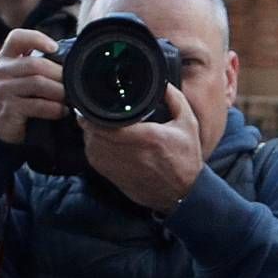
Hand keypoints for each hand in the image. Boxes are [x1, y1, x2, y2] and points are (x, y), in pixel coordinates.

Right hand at [0, 28, 65, 144]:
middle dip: (58, 73)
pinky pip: (37, 105)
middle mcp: (0, 71)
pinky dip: (54, 108)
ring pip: (38, 83)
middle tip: (73, 82)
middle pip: (35, 64)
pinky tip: (62, 111)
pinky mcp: (8, 109)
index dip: (37, 38)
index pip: (16, 37)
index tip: (55, 48)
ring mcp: (2, 90)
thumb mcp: (17, 77)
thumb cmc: (14, 100)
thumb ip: (34, 66)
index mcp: (4, 59)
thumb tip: (67, 57)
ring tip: (70, 98)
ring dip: (59, 91)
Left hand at [80, 83, 204, 212]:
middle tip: (90, 112)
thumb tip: (162, 83)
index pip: (110, 125)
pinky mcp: (115, 178)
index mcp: (148, 138)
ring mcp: (121, 168)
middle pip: (96, 135)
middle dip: (90, 122)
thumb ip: (175, 100)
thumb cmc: (186, 158)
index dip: (95, 115)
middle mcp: (132, 153)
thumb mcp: (188, 124)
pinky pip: (94, 160)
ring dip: (90, 135)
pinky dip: (92, 148)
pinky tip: (98, 141)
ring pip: (92, 147)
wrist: (184, 194)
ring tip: (94, 125)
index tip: (92, 106)